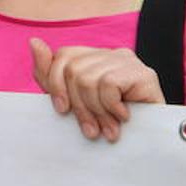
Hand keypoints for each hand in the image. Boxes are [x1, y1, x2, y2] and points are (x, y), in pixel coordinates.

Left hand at [30, 40, 164, 142]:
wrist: (151, 144)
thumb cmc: (110, 124)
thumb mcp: (74, 103)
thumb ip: (50, 75)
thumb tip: (34, 42)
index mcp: (94, 58)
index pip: (64, 56)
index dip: (56, 83)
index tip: (61, 110)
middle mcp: (111, 54)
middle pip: (74, 70)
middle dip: (78, 106)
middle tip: (90, 130)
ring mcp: (129, 62)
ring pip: (89, 79)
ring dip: (96, 112)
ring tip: (108, 130)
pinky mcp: (144, 74)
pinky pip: (109, 84)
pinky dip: (111, 107)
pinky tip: (123, 118)